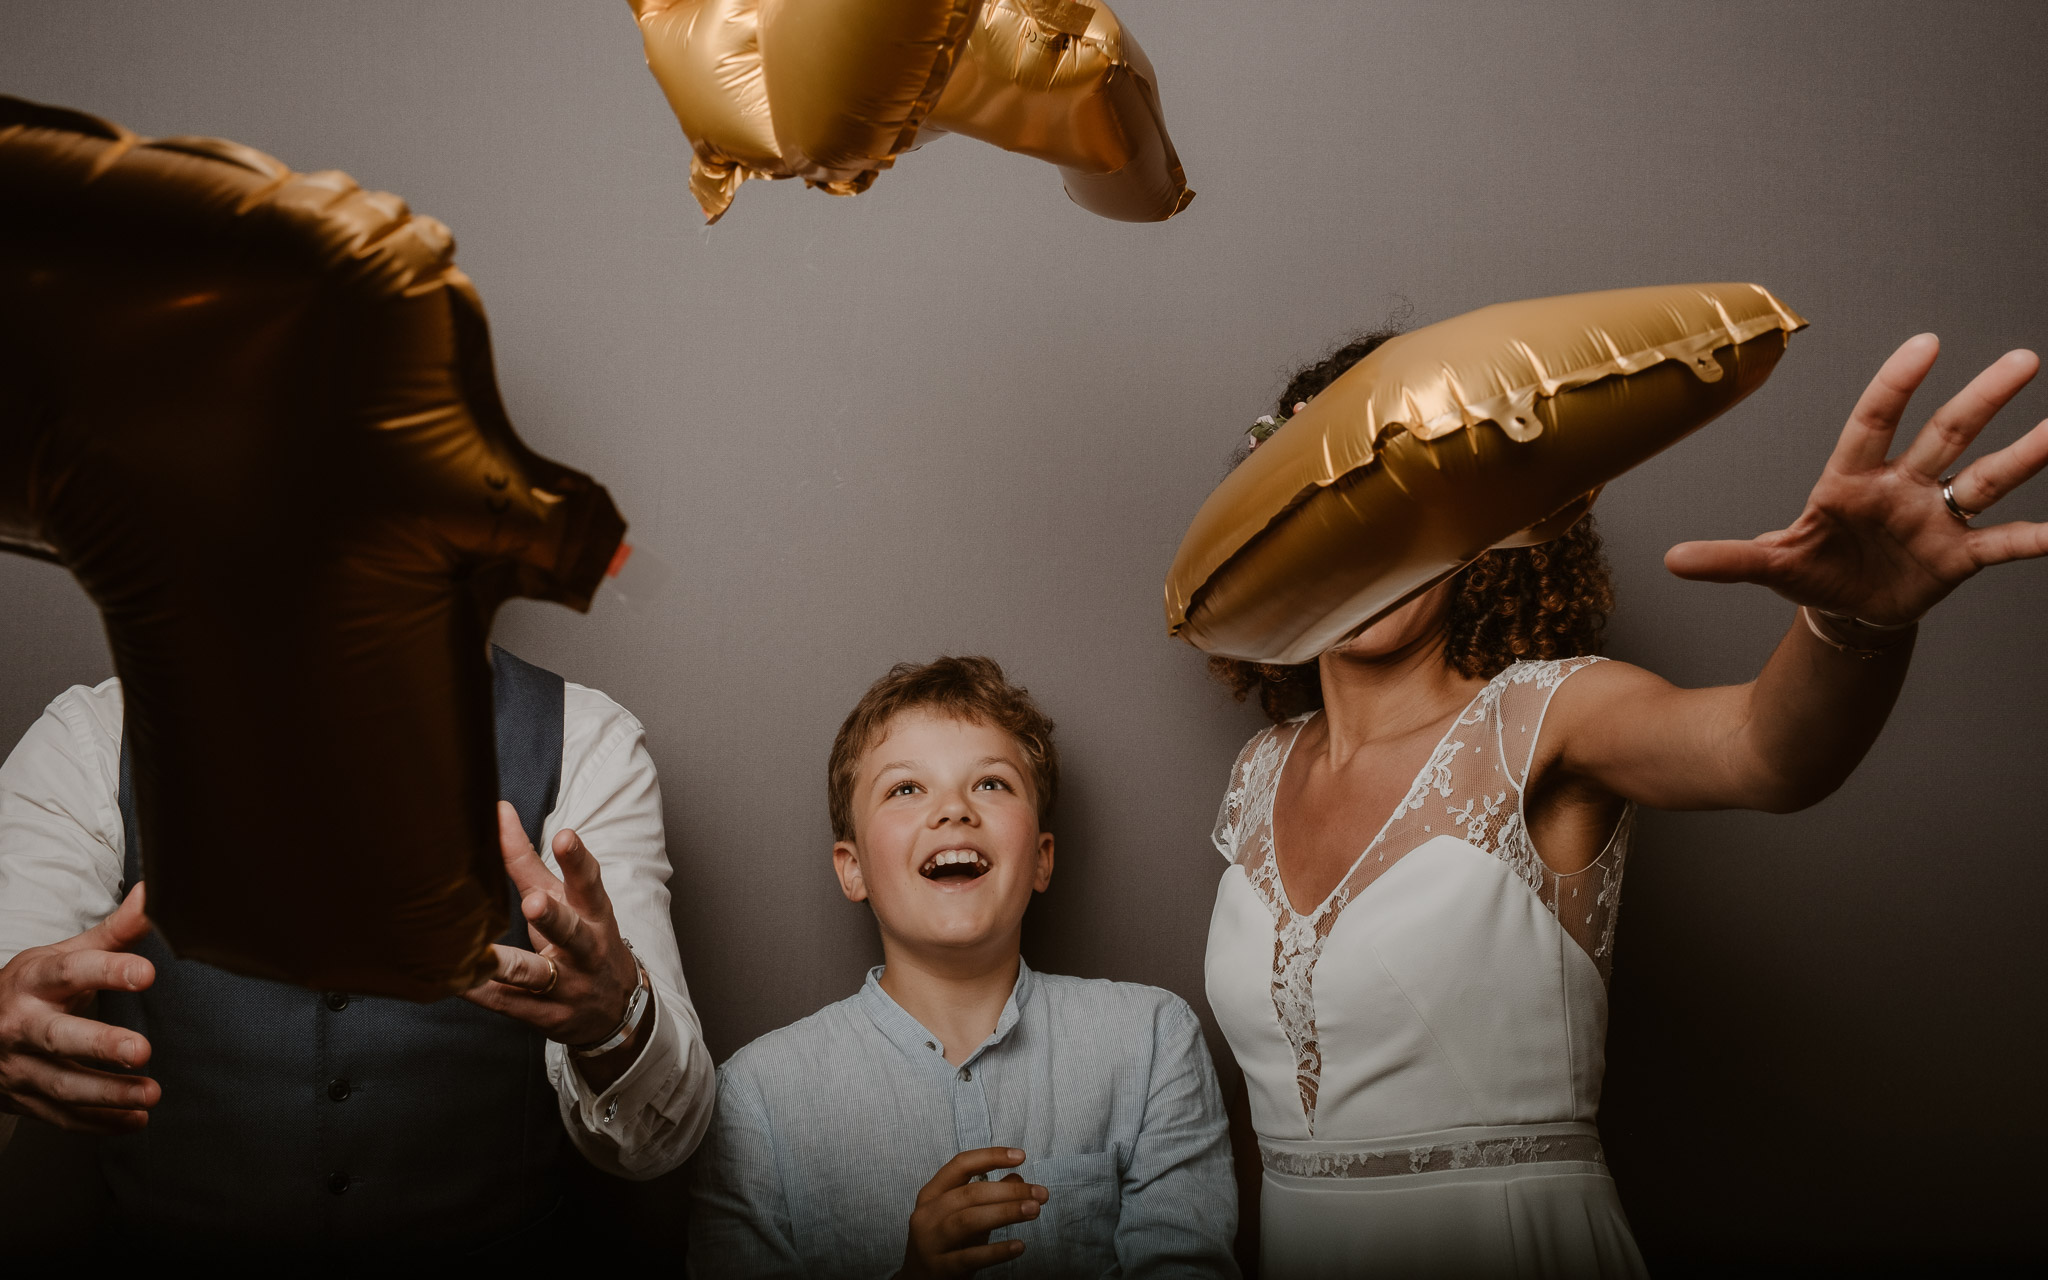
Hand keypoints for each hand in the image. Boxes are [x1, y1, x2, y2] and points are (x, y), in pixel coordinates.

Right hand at [0, 884, 159, 1133]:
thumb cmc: (35, 986)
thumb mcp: (64, 954)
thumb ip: (114, 932)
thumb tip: (154, 892)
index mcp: (34, 982)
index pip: (70, 972)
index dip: (108, 972)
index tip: (148, 973)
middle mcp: (21, 1025)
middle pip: (57, 1036)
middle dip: (99, 1045)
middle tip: (142, 1049)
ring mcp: (18, 1067)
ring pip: (61, 1084)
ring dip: (108, 1094)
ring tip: (152, 1094)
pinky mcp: (24, 1100)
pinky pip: (61, 1117)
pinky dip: (98, 1123)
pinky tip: (135, 1122)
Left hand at [462, 804, 641, 1062]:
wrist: (616, 1010)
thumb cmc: (583, 941)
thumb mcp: (567, 902)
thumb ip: (530, 861)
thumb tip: (499, 811)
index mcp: (594, 915)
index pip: (589, 883)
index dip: (577, 861)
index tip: (564, 836)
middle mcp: (584, 949)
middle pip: (570, 931)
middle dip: (553, 917)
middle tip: (535, 903)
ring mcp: (566, 986)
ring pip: (536, 975)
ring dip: (510, 965)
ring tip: (483, 956)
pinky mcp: (545, 1015)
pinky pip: (509, 1004)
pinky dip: (483, 993)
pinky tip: (458, 982)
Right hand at [897, 1147, 1046, 1278]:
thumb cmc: (944, 1243)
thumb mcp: (963, 1215)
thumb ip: (987, 1196)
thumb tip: (1018, 1177)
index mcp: (931, 1194)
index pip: (960, 1165)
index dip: (991, 1157)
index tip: (1021, 1156)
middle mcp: (927, 1214)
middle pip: (969, 1194)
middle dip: (1009, 1191)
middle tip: (1040, 1193)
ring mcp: (931, 1242)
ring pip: (969, 1220)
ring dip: (1005, 1212)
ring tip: (1033, 1210)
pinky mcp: (940, 1268)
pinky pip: (971, 1256)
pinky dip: (997, 1251)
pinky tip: (1019, 1246)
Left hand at [1667, 334, 2047, 623]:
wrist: (1844, 609)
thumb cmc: (1811, 570)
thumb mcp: (1768, 566)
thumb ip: (1729, 560)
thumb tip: (1672, 560)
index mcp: (1853, 479)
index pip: (1876, 420)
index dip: (1898, 383)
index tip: (1927, 343)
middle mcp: (1903, 487)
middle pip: (1947, 434)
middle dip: (1983, 398)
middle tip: (2023, 359)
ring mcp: (1935, 517)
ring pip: (1986, 478)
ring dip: (2025, 454)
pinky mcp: (1958, 556)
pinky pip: (2001, 541)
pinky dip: (2030, 538)